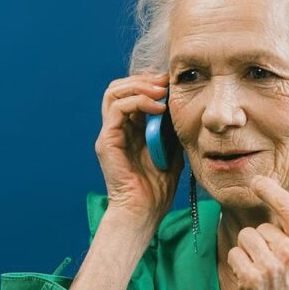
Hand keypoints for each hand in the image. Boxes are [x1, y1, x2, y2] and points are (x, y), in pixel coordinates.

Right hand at [93, 71, 182, 227]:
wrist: (144, 210)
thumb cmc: (158, 187)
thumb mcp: (172, 148)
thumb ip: (171, 127)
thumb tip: (182, 104)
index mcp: (129, 129)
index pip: (131, 92)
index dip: (149, 82)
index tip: (172, 83)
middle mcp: (116, 128)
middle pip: (119, 87)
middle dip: (144, 79)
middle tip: (166, 82)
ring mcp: (110, 134)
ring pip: (114, 92)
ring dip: (140, 86)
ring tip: (162, 92)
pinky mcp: (107, 141)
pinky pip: (117, 109)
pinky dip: (139, 102)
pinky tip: (159, 108)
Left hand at [227, 176, 288, 289]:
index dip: (271, 189)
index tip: (257, 181)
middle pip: (261, 226)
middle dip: (261, 243)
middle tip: (273, 270)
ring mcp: (272, 266)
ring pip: (245, 238)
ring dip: (248, 254)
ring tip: (262, 276)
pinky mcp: (251, 278)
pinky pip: (235, 254)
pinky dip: (238, 266)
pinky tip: (251, 283)